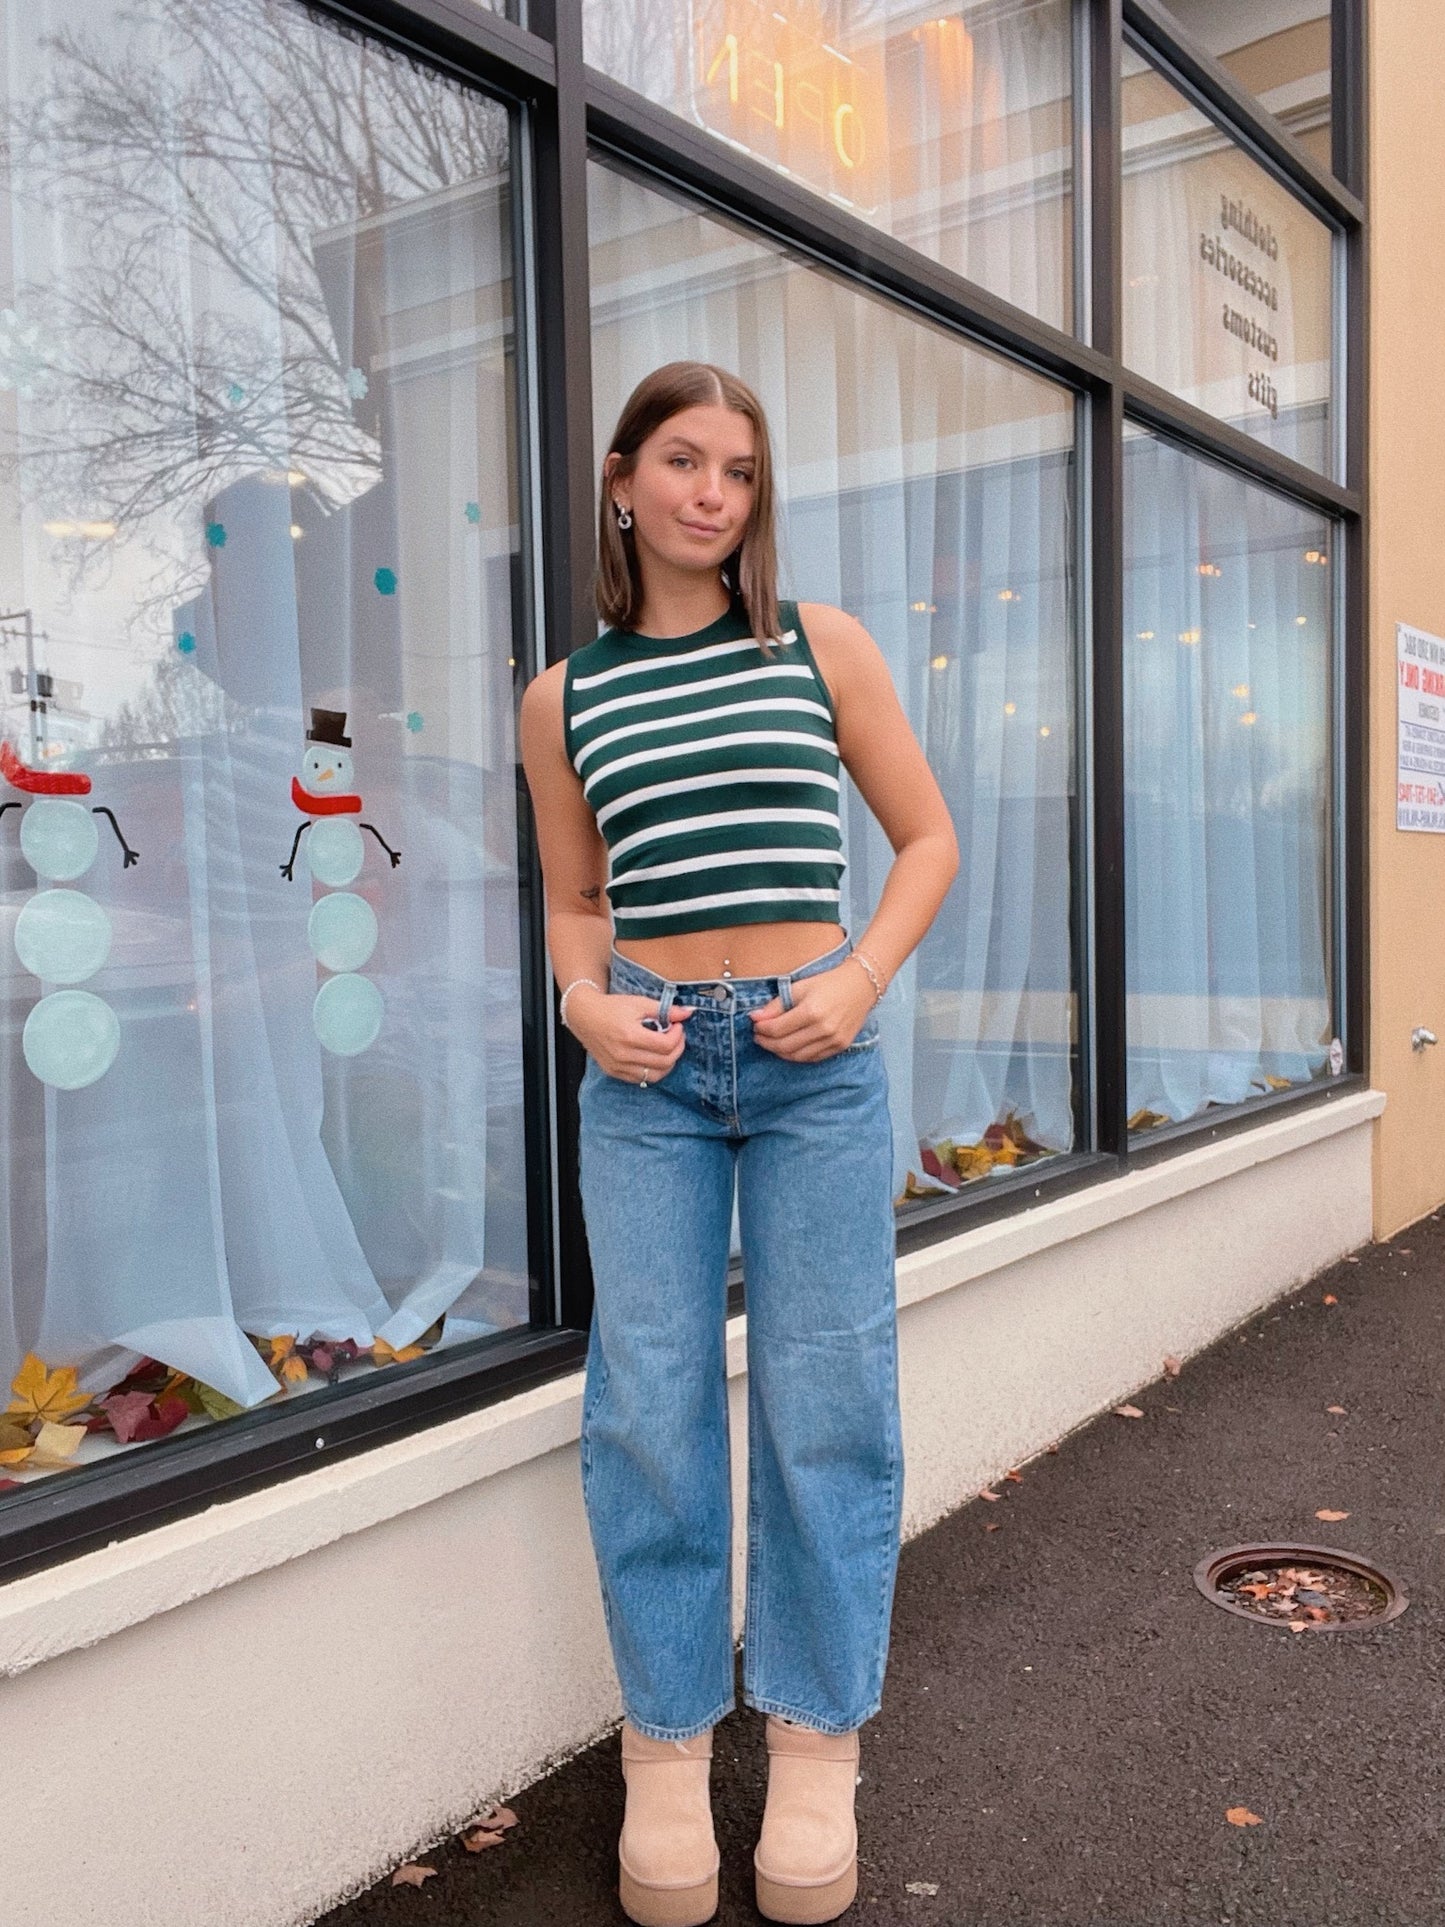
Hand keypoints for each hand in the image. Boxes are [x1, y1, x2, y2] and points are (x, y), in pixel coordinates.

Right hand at [569, 987, 696, 1082]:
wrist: (584, 1016)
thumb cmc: (611, 1007)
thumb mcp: (639, 1003)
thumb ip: (665, 1010)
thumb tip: (687, 1013)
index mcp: (630, 1036)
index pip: (666, 1045)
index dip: (678, 1035)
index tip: (677, 1025)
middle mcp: (623, 1055)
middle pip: (665, 1062)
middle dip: (677, 1048)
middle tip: (676, 1036)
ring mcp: (618, 1066)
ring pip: (655, 1075)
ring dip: (668, 1062)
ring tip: (667, 1048)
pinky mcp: (614, 1072)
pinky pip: (641, 1079)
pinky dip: (652, 1070)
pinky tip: (653, 1057)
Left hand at [748, 961, 875, 1060]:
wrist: (861, 986)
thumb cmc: (828, 983)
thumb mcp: (799, 987)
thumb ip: (776, 1004)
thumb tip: (755, 1017)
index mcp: (811, 1011)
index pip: (776, 1029)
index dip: (761, 1029)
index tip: (755, 1025)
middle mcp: (823, 1029)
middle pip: (784, 1045)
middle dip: (767, 1042)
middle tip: (758, 1036)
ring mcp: (833, 1040)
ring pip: (797, 1056)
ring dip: (779, 1052)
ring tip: (771, 1042)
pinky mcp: (840, 1046)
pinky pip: (812, 1058)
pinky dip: (797, 1055)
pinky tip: (789, 1047)